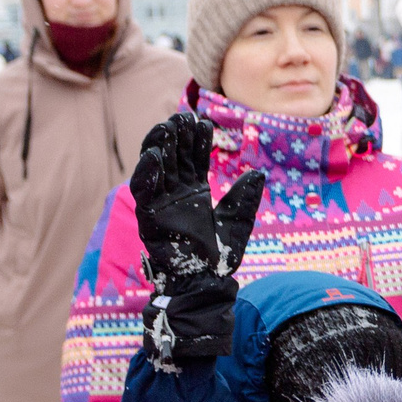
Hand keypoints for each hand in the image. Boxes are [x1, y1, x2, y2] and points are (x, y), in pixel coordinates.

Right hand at [131, 112, 263, 365]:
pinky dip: (147, 172)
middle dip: (176, 136)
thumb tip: (258, 174)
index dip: (196, 141)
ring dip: (159, 146)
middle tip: (182, 116)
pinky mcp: (149, 219)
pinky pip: (144, 192)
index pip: (193, 160)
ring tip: (167, 126)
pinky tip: (154, 154)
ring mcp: (160, 206)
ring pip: (156, 169)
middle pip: (173, 158)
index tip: (202, 122)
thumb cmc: (220, 258)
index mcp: (193, 194)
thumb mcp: (238, 222)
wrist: (207, 286)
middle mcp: (174, 196)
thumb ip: (245, 198)